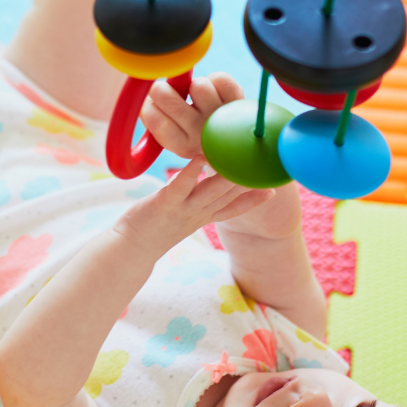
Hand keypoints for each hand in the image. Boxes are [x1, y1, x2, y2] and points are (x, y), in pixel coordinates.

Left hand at [114, 156, 273, 257]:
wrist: (131, 248)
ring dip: (227, 176)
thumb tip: (207, 188)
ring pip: (211, 191)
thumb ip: (198, 203)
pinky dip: (191, 172)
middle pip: (228, 196)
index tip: (274, 189)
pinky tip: (200, 158)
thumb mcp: (183, 219)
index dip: (254, 200)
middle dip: (248, 181)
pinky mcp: (165, 203)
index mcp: (203, 216)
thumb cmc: (154, 229)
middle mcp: (198, 213)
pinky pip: (181, 186)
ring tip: (240, 159)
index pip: (234, 208)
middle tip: (266, 165)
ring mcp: (183, 209)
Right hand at [141, 72, 243, 157]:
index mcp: (181, 146)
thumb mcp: (173, 136)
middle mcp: (200, 134)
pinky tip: (215, 92)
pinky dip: (215, 80)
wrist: (238, 143)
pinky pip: (219, 78)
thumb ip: (154, 119)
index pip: (153, 118)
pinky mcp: (237, 103)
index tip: (152, 104)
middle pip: (167, 97)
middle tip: (167, 92)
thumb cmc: (196, 133)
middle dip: (162, 89)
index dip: (148, 105)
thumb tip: (142, 96)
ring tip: (198, 96)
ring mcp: (220, 118)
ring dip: (194, 85)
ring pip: (197, 85)